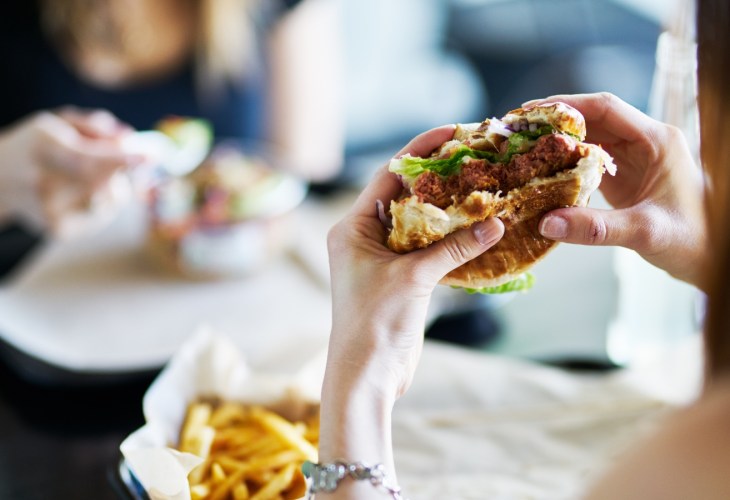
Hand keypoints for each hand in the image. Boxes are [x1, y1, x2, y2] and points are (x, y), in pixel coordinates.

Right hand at [0, 107, 142, 237]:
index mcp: (43, 147)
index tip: (148, 157)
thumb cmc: (36, 145)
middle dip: (125, 173)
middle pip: (102, 184)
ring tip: (96, 177)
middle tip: (131, 164)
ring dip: (116, 188)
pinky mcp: (57, 230)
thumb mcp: (58, 122)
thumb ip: (95, 126)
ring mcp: (49, 210)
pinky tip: (87, 194)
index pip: (86, 160)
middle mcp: (42, 181)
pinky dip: (106, 204)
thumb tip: (129, 139)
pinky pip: (102, 217)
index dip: (120, 161)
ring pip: (108, 203)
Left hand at [318, 126, 503, 496]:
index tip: (452, 133)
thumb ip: (453, 248)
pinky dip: (451, 239)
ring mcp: (383, 258)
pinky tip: (478, 229)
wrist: (367, 374)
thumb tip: (495, 223)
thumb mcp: (414, 278)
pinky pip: (428, 248)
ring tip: (483, 188)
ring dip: (449, 210)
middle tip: (475, 158)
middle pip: (406, 195)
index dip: (421, 151)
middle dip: (440, 178)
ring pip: (420, 222)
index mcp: (353, 227)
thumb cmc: (375, 323)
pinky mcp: (400, 278)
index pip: (389, 174)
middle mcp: (365, 236)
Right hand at [528, 93, 705, 286]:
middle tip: (518, 130)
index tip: (532, 112)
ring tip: (523, 148)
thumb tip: (547, 222)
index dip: (567, 106)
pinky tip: (542, 173)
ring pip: (589, 140)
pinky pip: (589, 163)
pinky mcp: (625, 178)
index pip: (606, 108)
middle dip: (555, 123)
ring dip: (558, 143)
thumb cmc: (693, 240)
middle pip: (593, 119)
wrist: (714, 257)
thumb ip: (596, 228)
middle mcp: (645, 142)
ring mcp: (635, 160)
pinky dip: (565, 165)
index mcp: (657, 140)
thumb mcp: (644, 232)